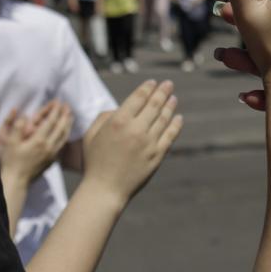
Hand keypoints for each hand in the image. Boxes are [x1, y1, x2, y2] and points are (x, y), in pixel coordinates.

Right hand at [0, 101, 73, 184]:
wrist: (16, 180)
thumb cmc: (11, 161)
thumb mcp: (10, 143)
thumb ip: (18, 127)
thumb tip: (24, 115)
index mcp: (39, 140)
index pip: (51, 122)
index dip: (55, 111)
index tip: (59, 102)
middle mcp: (49, 146)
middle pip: (61, 128)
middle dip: (65, 115)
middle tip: (68, 106)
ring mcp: (52, 154)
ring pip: (64, 137)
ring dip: (68, 125)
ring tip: (71, 117)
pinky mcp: (52, 160)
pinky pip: (62, 145)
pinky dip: (65, 136)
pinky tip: (65, 133)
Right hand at [81, 80, 182, 202]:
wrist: (105, 189)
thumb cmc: (95, 161)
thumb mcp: (92, 135)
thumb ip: (104, 117)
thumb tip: (120, 108)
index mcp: (118, 121)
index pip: (138, 98)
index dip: (147, 88)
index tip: (152, 83)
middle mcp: (136, 129)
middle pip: (154, 105)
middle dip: (162, 92)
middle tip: (168, 84)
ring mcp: (149, 142)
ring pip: (164, 118)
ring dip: (170, 106)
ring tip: (173, 98)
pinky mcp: (158, 155)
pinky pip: (170, 135)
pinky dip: (175, 124)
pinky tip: (178, 118)